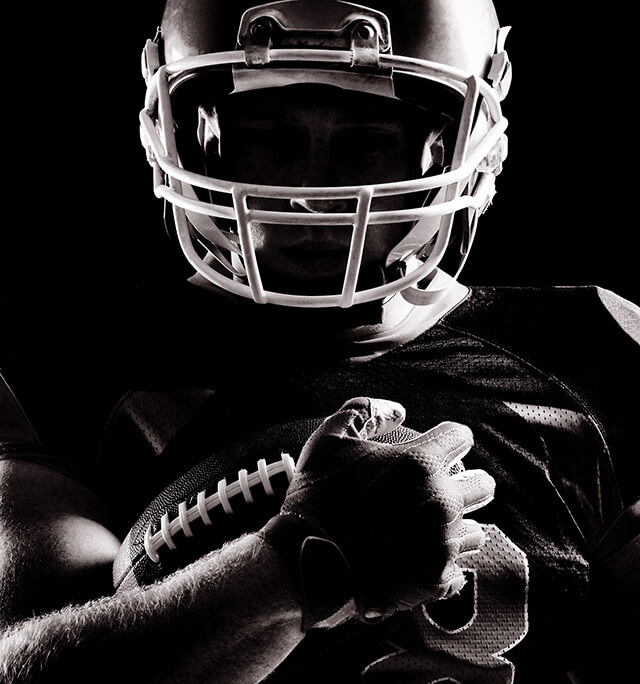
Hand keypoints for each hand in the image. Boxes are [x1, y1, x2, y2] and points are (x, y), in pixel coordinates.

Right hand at [263, 397, 494, 625]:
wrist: (306, 564)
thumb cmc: (317, 498)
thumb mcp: (328, 440)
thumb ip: (365, 413)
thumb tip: (398, 411)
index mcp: (419, 463)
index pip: (460, 437)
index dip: (449, 438)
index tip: (437, 448)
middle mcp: (440, 502)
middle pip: (483, 485)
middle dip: (467, 482)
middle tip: (441, 489)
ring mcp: (442, 544)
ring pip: (475, 530)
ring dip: (456, 527)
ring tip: (429, 530)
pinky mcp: (437, 580)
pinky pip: (458, 571)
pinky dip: (443, 566)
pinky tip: (421, 561)